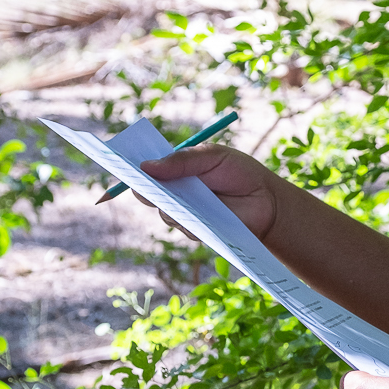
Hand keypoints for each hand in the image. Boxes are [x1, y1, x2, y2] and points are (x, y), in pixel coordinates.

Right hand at [141, 144, 279, 239]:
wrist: (267, 201)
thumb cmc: (241, 173)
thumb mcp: (212, 157)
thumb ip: (182, 161)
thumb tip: (146, 167)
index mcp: (177, 170)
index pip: (148, 169)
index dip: (133, 167)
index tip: (121, 163)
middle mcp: (176, 193)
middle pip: (148, 194)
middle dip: (145, 190)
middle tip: (144, 185)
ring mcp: (185, 213)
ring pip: (165, 214)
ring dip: (171, 207)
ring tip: (184, 198)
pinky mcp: (197, 231)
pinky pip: (184, 228)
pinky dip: (189, 221)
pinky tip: (202, 215)